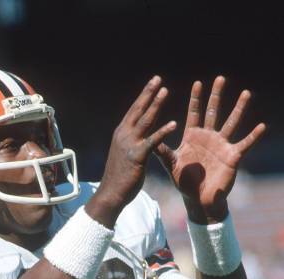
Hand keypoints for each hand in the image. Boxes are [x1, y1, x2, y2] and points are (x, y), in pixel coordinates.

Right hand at [96, 76, 176, 209]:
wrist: (111, 193)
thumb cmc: (118, 177)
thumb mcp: (123, 155)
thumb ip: (130, 144)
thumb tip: (136, 138)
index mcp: (121, 134)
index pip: (133, 111)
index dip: (143, 96)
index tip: (152, 83)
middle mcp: (123, 135)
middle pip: (138, 110)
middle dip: (148, 93)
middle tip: (158, 79)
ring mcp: (129, 144)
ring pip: (145, 120)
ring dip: (156, 105)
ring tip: (165, 91)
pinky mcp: (137, 156)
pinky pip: (153, 141)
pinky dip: (163, 131)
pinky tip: (174, 123)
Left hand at [155, 76, 265, 222]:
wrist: (198, 198)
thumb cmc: (183, 181)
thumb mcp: (171, 165)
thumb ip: (163, 152)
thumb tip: (150, 141)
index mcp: (192, 137)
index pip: (194, 113)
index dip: (196, 99)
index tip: (198, 83)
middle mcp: (208, 137)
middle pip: (213, 112)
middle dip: (216, 96)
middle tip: (220, 78)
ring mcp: (221, 145)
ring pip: (231, 123)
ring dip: (239, 108)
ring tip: (245, 93)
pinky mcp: (232, 156)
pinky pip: (244, 144)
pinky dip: (253, 136)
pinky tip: (261, 127)